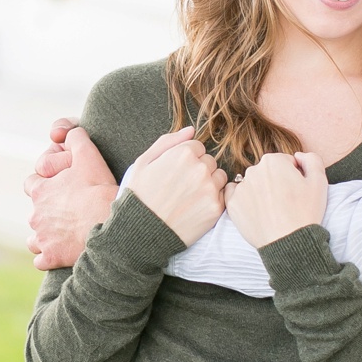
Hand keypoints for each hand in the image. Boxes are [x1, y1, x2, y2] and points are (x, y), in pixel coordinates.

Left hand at [25, 119, 115, 269]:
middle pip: (35, 211)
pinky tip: (63, 252)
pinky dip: (49, 257)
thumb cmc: (99, 191)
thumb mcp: (88, 156)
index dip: (46, 184)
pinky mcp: (51, 257)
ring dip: (46, 234)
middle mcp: (35, 215)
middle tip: (69, 210)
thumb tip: (68, 132)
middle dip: (47, 210)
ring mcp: (41, 238)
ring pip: (35, 237)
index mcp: (40, 191)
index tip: (60, 188)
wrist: (111, 226)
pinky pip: (42, 260)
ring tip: (66, 232)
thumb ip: (75, 139)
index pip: (32, 183)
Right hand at [126, 127, 226, 244]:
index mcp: (183, 154)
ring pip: (218, 177)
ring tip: (189, 197)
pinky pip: (222, 196)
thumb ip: (168, 141)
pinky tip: (195, 207)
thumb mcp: (143, 162)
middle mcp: (200, 169)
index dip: (185, 159)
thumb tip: (191, 130)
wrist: (140, 232)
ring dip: (208, 183)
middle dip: (198, 170)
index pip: (197, 147)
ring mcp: (209, 189)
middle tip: (181, 186)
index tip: (174, 172)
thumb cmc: (139, 196)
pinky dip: (212, 200)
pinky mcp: (216, 208)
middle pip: (209, 161)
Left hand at [227, 152, 328, 247]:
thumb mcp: (320, 181)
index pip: (284, 163)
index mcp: (273, 161)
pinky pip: (236, 196)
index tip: (297, 191)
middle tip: (286, 202)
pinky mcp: (232, 204)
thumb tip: (298, 156)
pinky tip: (256, 210)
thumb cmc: (306, 212)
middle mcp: (253, 170)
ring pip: (253, 184)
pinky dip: (244, 200)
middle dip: (276, 183)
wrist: (289, 242)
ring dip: (261, 192)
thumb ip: (311, 159)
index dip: (293, 177)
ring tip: (273, 210)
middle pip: (267, 172)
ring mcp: (241, 187)